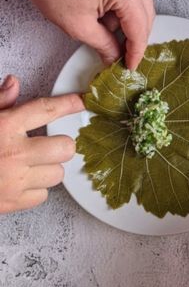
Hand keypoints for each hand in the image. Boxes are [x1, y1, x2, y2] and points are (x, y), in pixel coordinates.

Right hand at [0, 75, 83, 213]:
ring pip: (58, 173)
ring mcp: (15, 181)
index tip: (82, 102)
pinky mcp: (13, 203)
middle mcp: (14, 153)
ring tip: (30, 164)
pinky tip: (21, 181)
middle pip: (65, 147)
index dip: (68, 104)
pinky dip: (36, 189)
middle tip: (46, 144)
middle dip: (60, 144)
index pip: (45, 109)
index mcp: (4, 127)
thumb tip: (14, 83)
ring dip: (49, 168)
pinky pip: (43, 195)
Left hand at [20, 0, 154, 69]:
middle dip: (135, 37)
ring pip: (142, 4)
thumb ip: (104, 45)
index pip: (139, 27)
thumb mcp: (79, 26)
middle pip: (147, 14)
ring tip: (108, 33)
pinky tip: (108, 17)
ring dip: (129, 22)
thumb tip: (116, 57)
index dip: (136, 51)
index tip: (130, 65)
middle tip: (123, 56)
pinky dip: (125, 8)